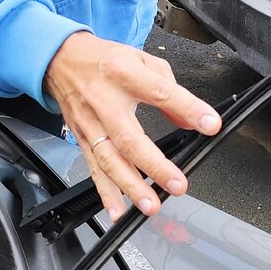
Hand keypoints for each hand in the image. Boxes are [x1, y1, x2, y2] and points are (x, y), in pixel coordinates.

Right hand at [44, 32, 221, 220]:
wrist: (60, 59)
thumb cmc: (106, 60)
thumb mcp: (144, 61)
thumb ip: (171, 88)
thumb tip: (191, 118)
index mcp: (124, 74)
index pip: (160, 92)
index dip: (187, 108)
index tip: (210, 124)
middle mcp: (104, 101)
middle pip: (129, 137)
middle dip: (154, 165)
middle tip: (177, 184)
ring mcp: (90, 123)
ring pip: (109, 160)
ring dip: (130, 186)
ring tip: (151, 204)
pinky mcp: (81, 138)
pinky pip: (93, 169)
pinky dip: (105, 193)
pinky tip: (118, 210)